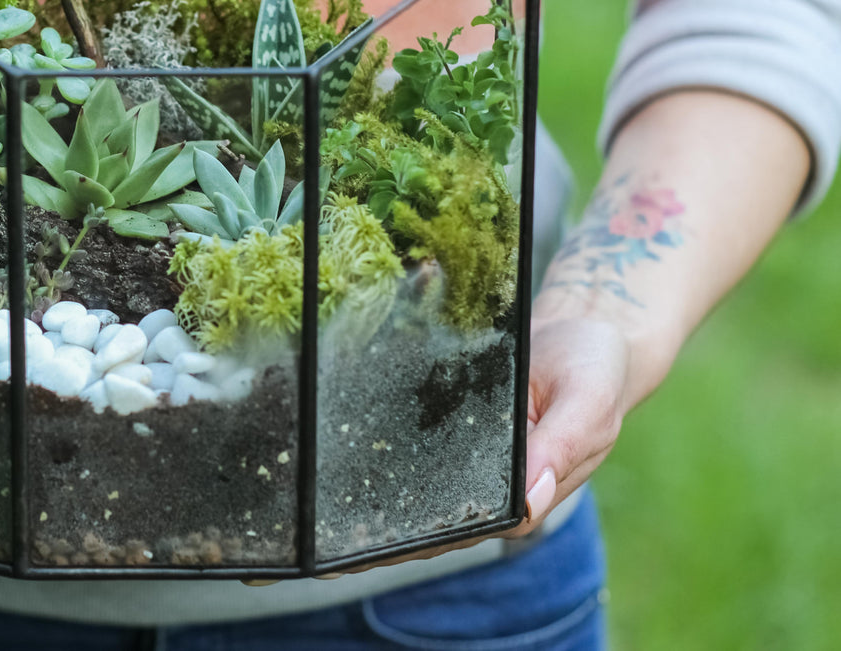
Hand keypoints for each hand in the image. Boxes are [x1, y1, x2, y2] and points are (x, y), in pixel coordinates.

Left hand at [246, 311, 630, 585]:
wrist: (587, 329)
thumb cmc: (595, 366)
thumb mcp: (589, 400)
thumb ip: (564, 446)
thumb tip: (531, 498)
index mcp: (521, 495)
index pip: (452, 531)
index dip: (401, 546)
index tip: (346, 555)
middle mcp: (486, 486)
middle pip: (417, 519)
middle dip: (359, 536)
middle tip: (294, 544)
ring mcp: (464, 457)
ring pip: (404, 489)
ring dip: (353, 501)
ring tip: (289, 515)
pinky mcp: (449, 425)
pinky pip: (407, 446)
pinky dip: (369, 455)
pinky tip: (322, 459)